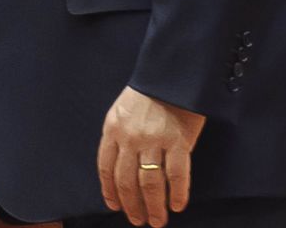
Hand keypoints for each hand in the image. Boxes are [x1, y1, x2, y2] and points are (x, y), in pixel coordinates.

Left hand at [97, 86, 205, 226]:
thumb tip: (119, 167)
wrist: (173, 73)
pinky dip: (177, 194)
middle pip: (126, 181)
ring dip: (153, 207)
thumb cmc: (149, 92)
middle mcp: (131, 137)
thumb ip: (119, 135)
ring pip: (149, 183)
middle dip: (132, 206)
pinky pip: (176, 176)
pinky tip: (177, 205)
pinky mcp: (178, 141)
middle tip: (138, 220)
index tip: (115, 206)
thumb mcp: (122, 109)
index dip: (110, 190)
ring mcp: (154, 140)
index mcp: (113, 128)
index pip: (106, 167)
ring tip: (158, 220)